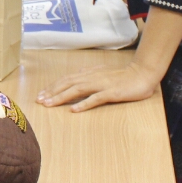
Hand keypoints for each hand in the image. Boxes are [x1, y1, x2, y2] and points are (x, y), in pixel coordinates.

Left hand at [37, 60, 162, 111]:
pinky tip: (74, 110)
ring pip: (77, 90)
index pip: (66, 79)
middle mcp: (92, 77)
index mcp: (89, 73)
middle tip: (39, 101)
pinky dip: (83, 104)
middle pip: (67, 83)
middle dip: (52, 92)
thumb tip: (77, 75)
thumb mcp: (103, 72)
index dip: (53, 86)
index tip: (41, 94)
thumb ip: (90, 74)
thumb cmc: (123, 76)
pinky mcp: (111, 93)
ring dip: (61, 97)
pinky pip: (95, 98)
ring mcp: (102, 84)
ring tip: (49, 104)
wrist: (142, 74)